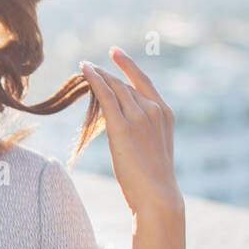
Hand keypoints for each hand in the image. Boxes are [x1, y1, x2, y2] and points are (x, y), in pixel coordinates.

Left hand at [79, 46, 181, 218]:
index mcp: (165, 114)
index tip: (115, 52)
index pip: (143, 81)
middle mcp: (154, 110)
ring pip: (113, 87)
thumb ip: (142, 131)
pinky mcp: (122, 126)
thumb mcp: (153, 148)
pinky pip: (105, 95)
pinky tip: (84, 70)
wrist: (158, 196)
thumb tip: (122, 125)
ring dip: (97, 76)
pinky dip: (94, 80)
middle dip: (105, 75)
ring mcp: (139, 116)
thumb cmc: (154, 180)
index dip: (128, 65)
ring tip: (83, 69)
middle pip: (124, 85)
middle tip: (88, 68)